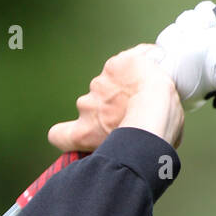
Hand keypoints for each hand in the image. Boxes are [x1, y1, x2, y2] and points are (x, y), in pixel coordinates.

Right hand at [47, 44, 183, 152]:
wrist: (156, 112)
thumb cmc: (147, 140)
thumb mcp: (122, 153)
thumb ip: (114, 144)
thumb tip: (123, 141)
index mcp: (84, 133)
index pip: (59, 134)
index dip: (65, 133)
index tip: (81, 133)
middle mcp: (85, 108)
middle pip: (92, 106)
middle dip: (110, 107)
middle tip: (136, 112)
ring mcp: (98, 85)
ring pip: (109, 84)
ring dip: (123, 87)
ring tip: (148, 94)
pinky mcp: (114, 65)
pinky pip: (125, 63)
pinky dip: (135, 66)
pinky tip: (150, 71)